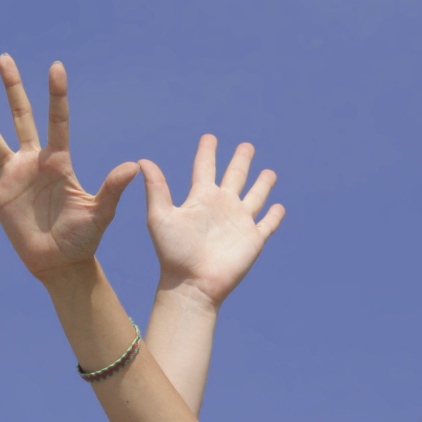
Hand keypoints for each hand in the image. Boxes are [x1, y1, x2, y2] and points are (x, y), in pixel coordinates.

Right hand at [0, 55, 139, 282]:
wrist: (60, 263)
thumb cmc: (83, 239)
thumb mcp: (100, 213)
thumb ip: (112, 189)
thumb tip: (133, 166)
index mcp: (58, 162)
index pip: (57, 121)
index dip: (56, 94)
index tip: (56, 67)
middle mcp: (34, 162)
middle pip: (21, 117)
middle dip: (12, 88)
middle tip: (4, 58)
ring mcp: (14, 176)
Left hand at [142, 136, 284, 310]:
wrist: (191, 284)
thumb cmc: (173, 253)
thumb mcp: (160, 217)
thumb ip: (156, 188)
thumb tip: (142, 161)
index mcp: (201, 198)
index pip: (205, 167)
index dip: (208, 151)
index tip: (210, 137)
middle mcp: (222, 206)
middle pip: (235, 176)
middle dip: (241, 160)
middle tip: (247, 146)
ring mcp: (239, 222)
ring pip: (255, 196)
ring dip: (263, 184)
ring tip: (269, 172)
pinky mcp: (253, 239)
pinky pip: (268, 224)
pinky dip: (274, 215)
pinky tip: (279, 206)